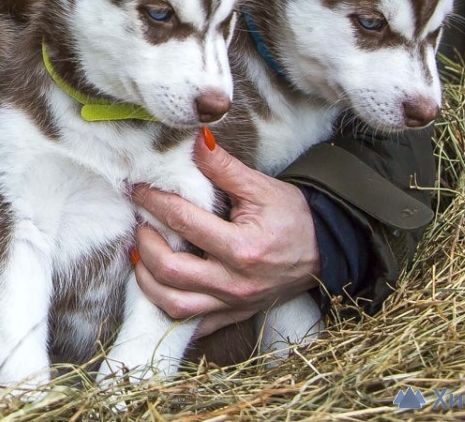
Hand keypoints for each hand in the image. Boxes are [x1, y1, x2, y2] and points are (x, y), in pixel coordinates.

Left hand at [131, 131, 319, 336]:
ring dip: (147, 280)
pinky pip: (191, 324)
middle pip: (170, 270)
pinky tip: (156, 286)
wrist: (326, 251)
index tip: (138, 188)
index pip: (184, 222)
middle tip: (139, 222)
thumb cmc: (293, 217)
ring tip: (140, 253)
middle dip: (145, 242)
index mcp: (243, 247)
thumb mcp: (261, 187)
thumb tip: (194, 139)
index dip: (154, 202)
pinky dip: (167, 309)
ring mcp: (233, 304)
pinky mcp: (233, 315)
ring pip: (174, 305)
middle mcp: (234, 282)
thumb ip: (223, 166)